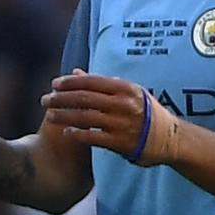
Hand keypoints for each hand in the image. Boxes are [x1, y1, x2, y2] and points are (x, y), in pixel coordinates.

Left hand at [43, 72, 177, 165]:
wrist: (170, 138)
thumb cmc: (146, 113)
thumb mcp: (129, 93)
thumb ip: (102, 84)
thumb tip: (76, 72)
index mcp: (125, 88)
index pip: (91, 81)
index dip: (70, 82)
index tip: (54, 84)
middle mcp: (123, 104)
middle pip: (84, 98)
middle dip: (61, 99)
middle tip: (44, 100)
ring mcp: (121, 123)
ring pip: (85, 117)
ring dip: (63, 116)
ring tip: (49, 116)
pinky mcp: (120, 142)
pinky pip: (93, 137)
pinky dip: (77, 133)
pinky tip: (66, 132)